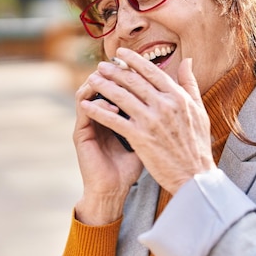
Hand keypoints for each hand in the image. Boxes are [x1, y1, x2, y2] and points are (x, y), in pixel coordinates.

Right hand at [72, 73, 143, 224]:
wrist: (113, 190)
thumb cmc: (131, 166)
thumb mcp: (148, 137)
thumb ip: (156, 118)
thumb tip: (174, 102)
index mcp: (113, 111)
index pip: (120, 84)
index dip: (131, 73)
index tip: (146, 67)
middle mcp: (99, 113)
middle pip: (104, 81)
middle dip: (118, 71)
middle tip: (130, 65)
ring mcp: (88, 121)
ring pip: (90, 90)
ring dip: (105, 84)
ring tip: (121, 83)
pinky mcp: (81, 132)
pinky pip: (85, 110)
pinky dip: (99, 104)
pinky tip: (116, 108)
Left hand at [83, 48, 215, 194]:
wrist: (194, 175)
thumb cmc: (197, 144)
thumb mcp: (199, 110)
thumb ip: (190, 84)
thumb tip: (188, 61)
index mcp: (178, 97)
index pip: (152, 72)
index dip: (134, 60)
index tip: (121, 53)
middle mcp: (164, 105)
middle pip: (134, 81)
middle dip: (114, 71)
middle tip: (101, 65)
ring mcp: (151, 121)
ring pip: (121, 97)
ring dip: (104, 86)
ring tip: (92, 80)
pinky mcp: (140, 137)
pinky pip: (114, 120)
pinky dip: (99, 111)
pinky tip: (87, 106)